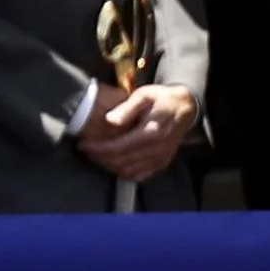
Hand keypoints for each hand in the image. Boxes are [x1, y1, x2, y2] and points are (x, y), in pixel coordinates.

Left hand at [79, 82, 197, 181]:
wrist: (186, 107)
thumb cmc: (163, 99)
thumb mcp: (144, 95)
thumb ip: (126, 108)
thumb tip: (110, 121)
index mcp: (150, 133)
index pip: (117, 148)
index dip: (97, 149)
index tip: (83, 145)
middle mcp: (156, 150)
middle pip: (120, 162)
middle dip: (99, 158)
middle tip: (86, 150)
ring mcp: (160, 159)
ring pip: (127, 171)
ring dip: (109, 166)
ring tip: (97, 156)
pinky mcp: (161, 163)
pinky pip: (139, 175)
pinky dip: (123, 172)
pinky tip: (114, 163)